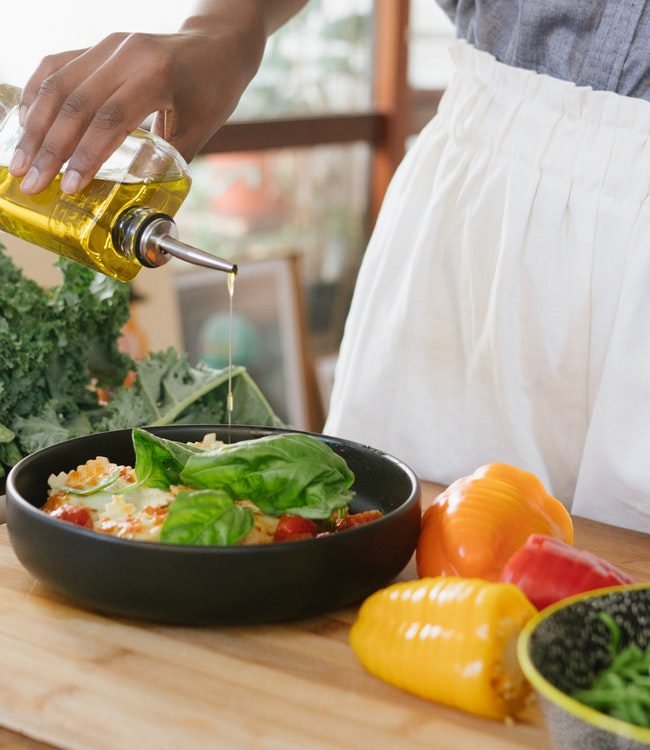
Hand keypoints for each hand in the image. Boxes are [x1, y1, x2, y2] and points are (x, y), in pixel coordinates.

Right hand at [8, 4, 267, 194]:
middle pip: (76, 102)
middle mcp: (127, 53)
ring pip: (59, 84)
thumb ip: (166, 162)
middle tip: (32, 182)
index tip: (68, 187)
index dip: (85, 155)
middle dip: (49, 148)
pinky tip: (26, 124)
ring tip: (21, 161)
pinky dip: (38, 95)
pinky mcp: (99, 45)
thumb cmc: (213, 90)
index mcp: (157, 75)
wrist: (217, 44)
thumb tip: (136, 201)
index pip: (110, 118)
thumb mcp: (199, 130)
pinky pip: (57, 66)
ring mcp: (109, 44)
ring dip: (35, 126)